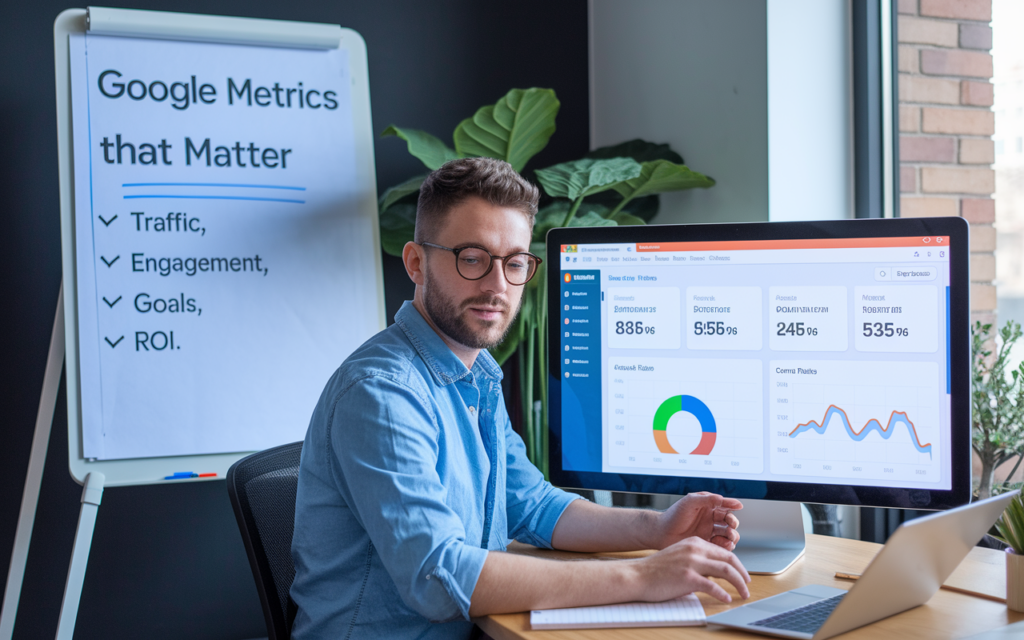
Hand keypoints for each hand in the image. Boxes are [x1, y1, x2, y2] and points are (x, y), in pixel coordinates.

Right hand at [633, 536, 750, 602]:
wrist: (638, 575)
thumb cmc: (657, 569)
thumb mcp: (680, 556)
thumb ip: (698, 560)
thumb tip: (715, 573)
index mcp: (694, 543)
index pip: (723, 551)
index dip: (737, 564)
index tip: (742, 574)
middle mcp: (695, 549)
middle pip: (729, 558)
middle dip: (743, 573)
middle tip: (748, 584)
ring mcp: (692, 562)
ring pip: (726, 570)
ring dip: (739, 584)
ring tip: (743, 593)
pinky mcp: (688, 577)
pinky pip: (713, 586)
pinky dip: (723, 594)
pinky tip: (726, 599)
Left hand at [652, 492, 741, 550]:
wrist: (661, 532)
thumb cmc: (673, 515)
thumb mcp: (690, 502)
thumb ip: (707, 499)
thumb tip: (723, 498)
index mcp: (708, 507)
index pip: (725, 506)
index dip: (732, 505)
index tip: (738, 506)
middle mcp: (710, 520)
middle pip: (730, 522)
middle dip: (733, 523)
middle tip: (729, 525)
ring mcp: (709, 533)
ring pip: (728, 535)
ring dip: (732, 536)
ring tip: (727, 537)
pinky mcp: (707, 544)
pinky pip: (721, 546)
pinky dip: (725, 546)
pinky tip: (721, 544)